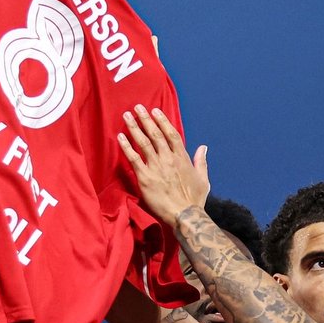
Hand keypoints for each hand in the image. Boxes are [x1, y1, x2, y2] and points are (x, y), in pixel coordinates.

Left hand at [118, 106, 208, 229]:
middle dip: (146, 119)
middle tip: (137, 108)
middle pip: (155, 134)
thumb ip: (202, 162)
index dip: (162, 121)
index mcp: (182, 158)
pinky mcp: (145, 177)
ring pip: (144, 142)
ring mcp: (156, 167)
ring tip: (127, 116)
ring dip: (134, 127)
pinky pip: (134, 158)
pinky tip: (120, 137)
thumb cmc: (194, 200)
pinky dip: (126, 146)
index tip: (155, 111)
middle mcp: (168, 158)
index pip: (171, 134)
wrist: (184, 215)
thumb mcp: (203, 179)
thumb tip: (203, 147)